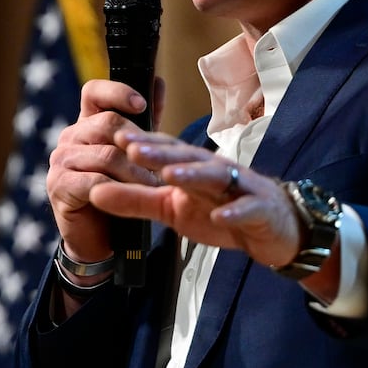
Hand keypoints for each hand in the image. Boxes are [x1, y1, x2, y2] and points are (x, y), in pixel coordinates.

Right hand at [45, 78, 165, 262]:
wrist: (99, 238)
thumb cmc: (118, 192)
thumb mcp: (134, 154)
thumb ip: (144, 122)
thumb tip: (158, 83)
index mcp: (86, 124)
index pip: (93, 92)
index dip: (117, 92)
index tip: (141, 104)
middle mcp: (70, 138)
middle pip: (106, 123)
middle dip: (138, 143)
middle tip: (161, 164)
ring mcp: (60, 161)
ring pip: (106, 155)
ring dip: (136, 172)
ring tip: (155, 187)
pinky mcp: (59, 185)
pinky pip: (94, 181)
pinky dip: (118, 190)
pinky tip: (133, 199)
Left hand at [87, 130, 303, 267]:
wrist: (273, 231)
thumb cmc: (221, 212)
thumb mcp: (171, 209)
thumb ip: (135, 200)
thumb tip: (94, 193)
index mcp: (192, 168)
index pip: (165, 150)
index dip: (141, 143)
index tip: (113, 136)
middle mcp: (215, 171)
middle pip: (186, 157)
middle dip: (160, 152)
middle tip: (133, 148)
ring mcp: (240, 188)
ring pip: (215, 177)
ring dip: (193, 174)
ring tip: (170, 174)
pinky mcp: (260, 211)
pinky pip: (246, 210)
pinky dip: (234, 212)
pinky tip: (219, 217)